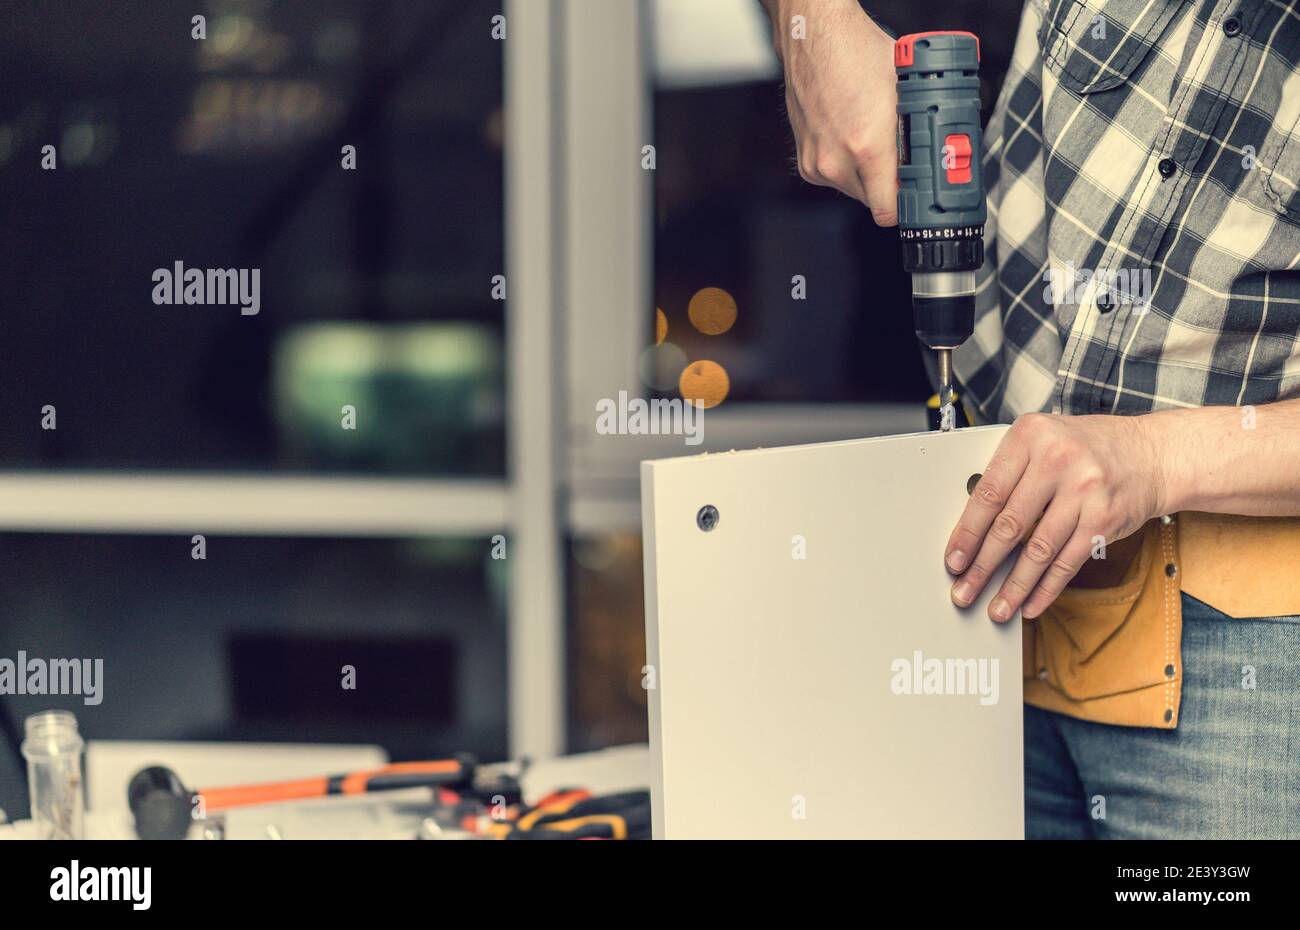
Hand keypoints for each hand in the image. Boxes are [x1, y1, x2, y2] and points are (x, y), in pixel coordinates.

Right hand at [764, 0, 899, 223]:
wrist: (814, 38)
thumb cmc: (857, 53)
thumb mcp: (904, 91)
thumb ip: (914, 133)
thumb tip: (933, 155)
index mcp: (866, 146)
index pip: (888, 210)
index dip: (907, 207)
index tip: (917, 199)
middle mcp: (836, 161)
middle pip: (873, 202)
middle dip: (889, 186)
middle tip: (900, 159)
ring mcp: (816, 163)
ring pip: (854, 191)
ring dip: (868, 176)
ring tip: (872, 141)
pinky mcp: (805, 161)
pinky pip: (835, 178)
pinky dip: (847, 166)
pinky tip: (851, 137)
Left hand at [945, 413, 1166, 621]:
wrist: (1154, 454)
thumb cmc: (1089, 448)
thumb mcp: (1043, 441)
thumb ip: (1011, 473)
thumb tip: (972, 527)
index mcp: (1031, 436)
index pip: (988, 493)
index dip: (966, 532)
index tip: (953, 559)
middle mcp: (1057, 460)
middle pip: (1009, 525)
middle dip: (982, 566)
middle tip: (964, 590)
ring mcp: (1084, 490)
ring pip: (1038, 550)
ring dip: (1013, 586)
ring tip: (997, 607)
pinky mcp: (1105, 518)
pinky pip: (1067, 562)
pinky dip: (1046, 588)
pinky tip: (1030, 603)